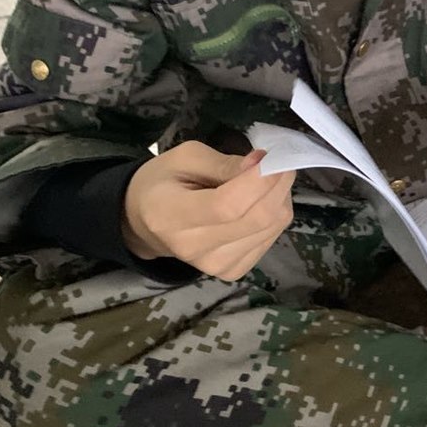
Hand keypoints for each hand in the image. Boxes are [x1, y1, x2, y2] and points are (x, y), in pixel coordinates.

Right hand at [122, 142, 295, 280]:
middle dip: (278, 185)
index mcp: (171, 216)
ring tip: (267, 180)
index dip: (259, 180)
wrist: (147, 223)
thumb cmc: (164, 182)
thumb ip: (224, 163)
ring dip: (280, 198)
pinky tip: (261, 201)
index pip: (228, 205)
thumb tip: (262, 165)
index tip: (271, 156)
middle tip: (280, 162)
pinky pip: (271, 239)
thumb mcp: (185, 157)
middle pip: (256, 219)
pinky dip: (275, 215)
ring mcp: (216, 266)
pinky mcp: (233, 270)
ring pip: (270, 228)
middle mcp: (194, 248)